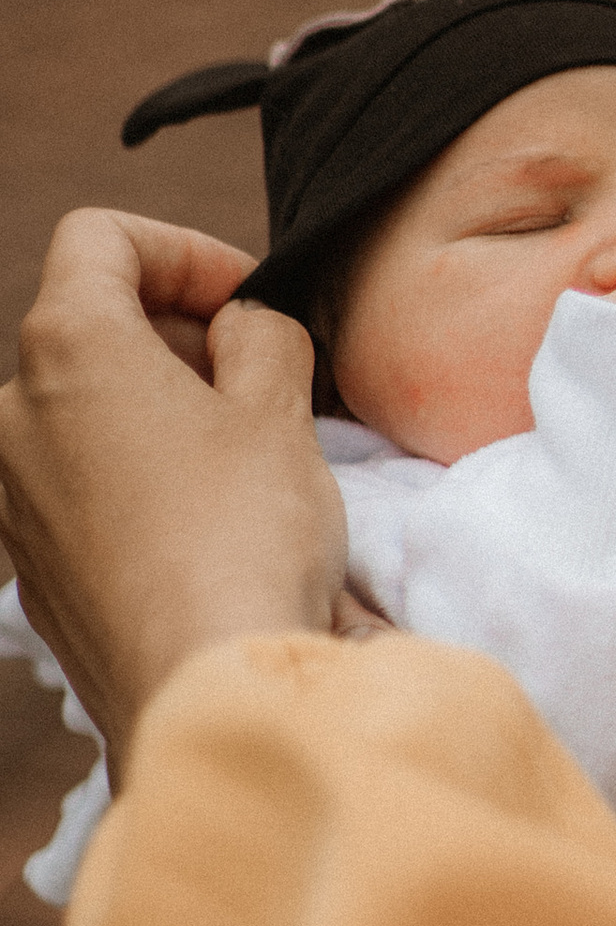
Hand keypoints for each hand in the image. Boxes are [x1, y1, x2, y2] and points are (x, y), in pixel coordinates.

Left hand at [0, 212, 345, 772]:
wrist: (206, 688)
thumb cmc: (242, 537)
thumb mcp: (280, 407)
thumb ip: (262, 334)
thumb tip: (244, 328)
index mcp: (67, 348)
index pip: (101, 237)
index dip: (187, 249)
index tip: (249, 298)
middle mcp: (13, 413)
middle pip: (89, 323)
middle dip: (180, 332)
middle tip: (265, 374)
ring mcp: (12, 496)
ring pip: (84, 408)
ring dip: (161, 404)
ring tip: (244, 449)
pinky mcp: (31, 564)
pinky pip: (81, 484)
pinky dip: (138, 472)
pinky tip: (208, 517)